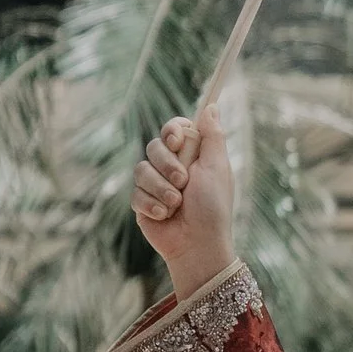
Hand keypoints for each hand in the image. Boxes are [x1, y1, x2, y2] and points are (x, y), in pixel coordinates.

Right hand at [131, 111, 236, 297]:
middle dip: (167, 165)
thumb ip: (213, 136)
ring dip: (161, 188)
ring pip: (141, 170)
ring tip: (176, 205)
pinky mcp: (142, 203)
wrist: (197, 245)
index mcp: (192, 156)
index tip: (176, 139)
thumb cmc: (212, 208)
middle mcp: (172, 167)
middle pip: (154, 146)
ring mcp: (155, 185)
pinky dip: (151, 204)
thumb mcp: (216, 167)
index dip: (171, 130)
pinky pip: (135, 193)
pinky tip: (165, 216)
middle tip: (183, 182)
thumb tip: (212, 106)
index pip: (174, 129)